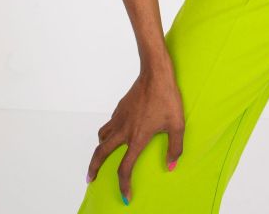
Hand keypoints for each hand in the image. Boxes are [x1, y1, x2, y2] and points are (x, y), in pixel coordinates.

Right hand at [86, 63, 184, 204]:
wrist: (155, 73)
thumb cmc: (167, 98)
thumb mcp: (177, 124)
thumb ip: (175, 148)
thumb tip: (171, 166)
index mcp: (137, 138)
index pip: (124, 168)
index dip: (124, 185)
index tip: (125, 195)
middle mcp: (124, 130)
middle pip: (101, 154)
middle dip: (93, 168)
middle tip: (90, 179)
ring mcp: (120, 117)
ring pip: (102, 136)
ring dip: (99, 148)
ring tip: (100, 155)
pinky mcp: (120, 107)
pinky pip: (110, 123)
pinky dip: (108, 131)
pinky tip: (116, 131)